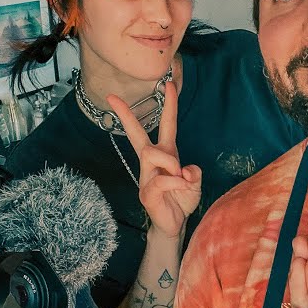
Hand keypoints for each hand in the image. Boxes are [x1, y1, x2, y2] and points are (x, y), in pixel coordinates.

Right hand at [107, 81, 201, 238]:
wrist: (174, 224)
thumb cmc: (182, 199)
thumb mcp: (195, 184)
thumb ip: (194, 174)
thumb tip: (184, 169)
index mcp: (166, 153)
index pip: (166, 125)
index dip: (169, 105)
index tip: (168, 84)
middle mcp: (152, 161)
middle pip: (136, 134)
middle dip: (126, 115)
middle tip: (113, 97)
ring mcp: (146, 176)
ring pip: (154, 154)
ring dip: (171, 163)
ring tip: (181, 178)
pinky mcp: (146, 192)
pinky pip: (163, 179)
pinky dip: (177, 182)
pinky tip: (181, 188)